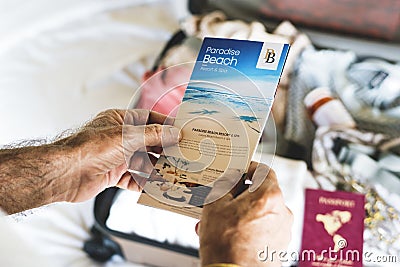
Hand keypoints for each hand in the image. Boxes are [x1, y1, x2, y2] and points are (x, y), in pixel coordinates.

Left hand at [59, 109, 179, 202]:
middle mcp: (119, 138)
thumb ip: (153, 135)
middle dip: (164, 148)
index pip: (148, 119)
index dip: (165, 124)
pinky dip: (144, 183)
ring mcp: (116, 157)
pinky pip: (134, 178)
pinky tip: (156, 186)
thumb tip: (174, 133)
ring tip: (174, 172)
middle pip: (148, 142)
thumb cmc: (91, 148)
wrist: (66, 173)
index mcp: (119, 121)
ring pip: (143, 161)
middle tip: (182, 154)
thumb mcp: (127, 137)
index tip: (181, 130)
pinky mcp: (113, 174)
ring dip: (157, 168)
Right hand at [197, 162, 292, 266]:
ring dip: (240, 213)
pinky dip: (248, 227)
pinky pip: (263, 228)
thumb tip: (231, 180)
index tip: (239, 171)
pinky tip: (227, 234)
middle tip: (223, 199)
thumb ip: (226, 185)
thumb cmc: (226, 244)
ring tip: (219, 222)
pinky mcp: (279, 246)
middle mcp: (282, 211)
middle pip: (261, 192)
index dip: (248, 168)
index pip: (263, 170)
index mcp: (269, 196)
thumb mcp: (216, 204)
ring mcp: (282, 230)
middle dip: (240, 195)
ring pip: (260, 212)